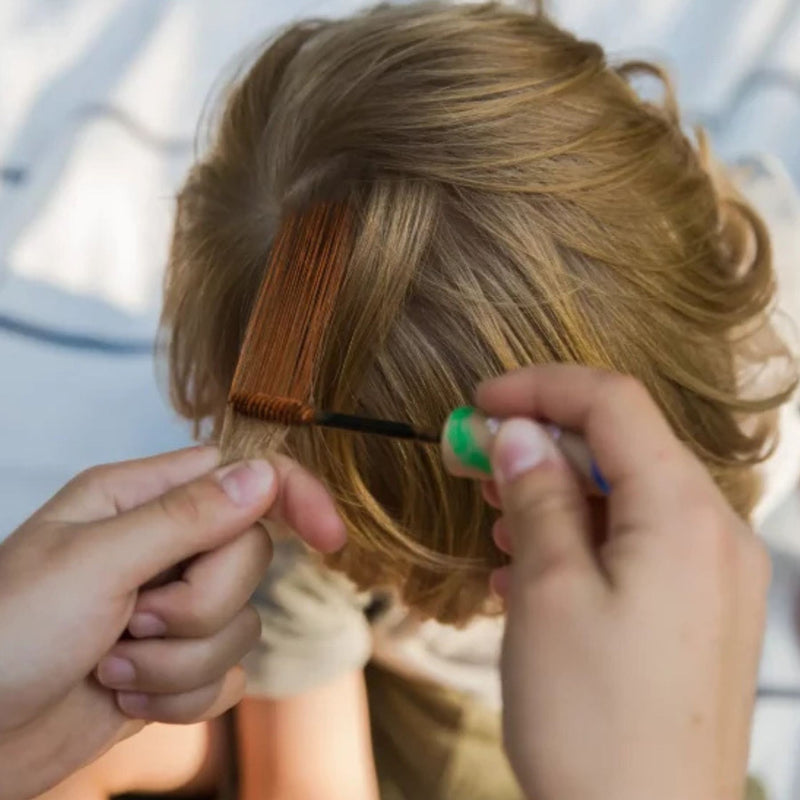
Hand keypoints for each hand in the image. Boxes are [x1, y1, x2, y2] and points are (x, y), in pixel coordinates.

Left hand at [0, 447, 344, 799]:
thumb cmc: (0, 637)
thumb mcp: (92, 565)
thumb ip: (185, 517)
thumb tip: (264, 476)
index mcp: (139, 501)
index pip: (242, 477)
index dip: (294, 497)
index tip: (330, 538)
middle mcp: (162, 548)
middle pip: (249, 559)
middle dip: (200, 605)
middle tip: (132, 621)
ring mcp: (170, 610)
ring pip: (241, 625)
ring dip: (177, 663)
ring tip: (110, 669)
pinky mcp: (172, 668)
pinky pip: (225, 678)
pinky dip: (178, 700)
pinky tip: (123, 701)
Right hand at [474, 366, 767, 799]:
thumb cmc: (592, 722)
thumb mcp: (547, 591)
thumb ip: (537, 495)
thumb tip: (520, 433)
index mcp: (686, 515)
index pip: (614, 403)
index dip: (540, 388)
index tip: (480, 402)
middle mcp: (717, 536)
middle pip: (624, 448)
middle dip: (544, 446)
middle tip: (475, 460)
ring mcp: (715, 579)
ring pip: (628, 500)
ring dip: (559, 496)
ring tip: (499, 520)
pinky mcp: (701, 617)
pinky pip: (639, 549)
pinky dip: (582, 542)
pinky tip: (529, 573)